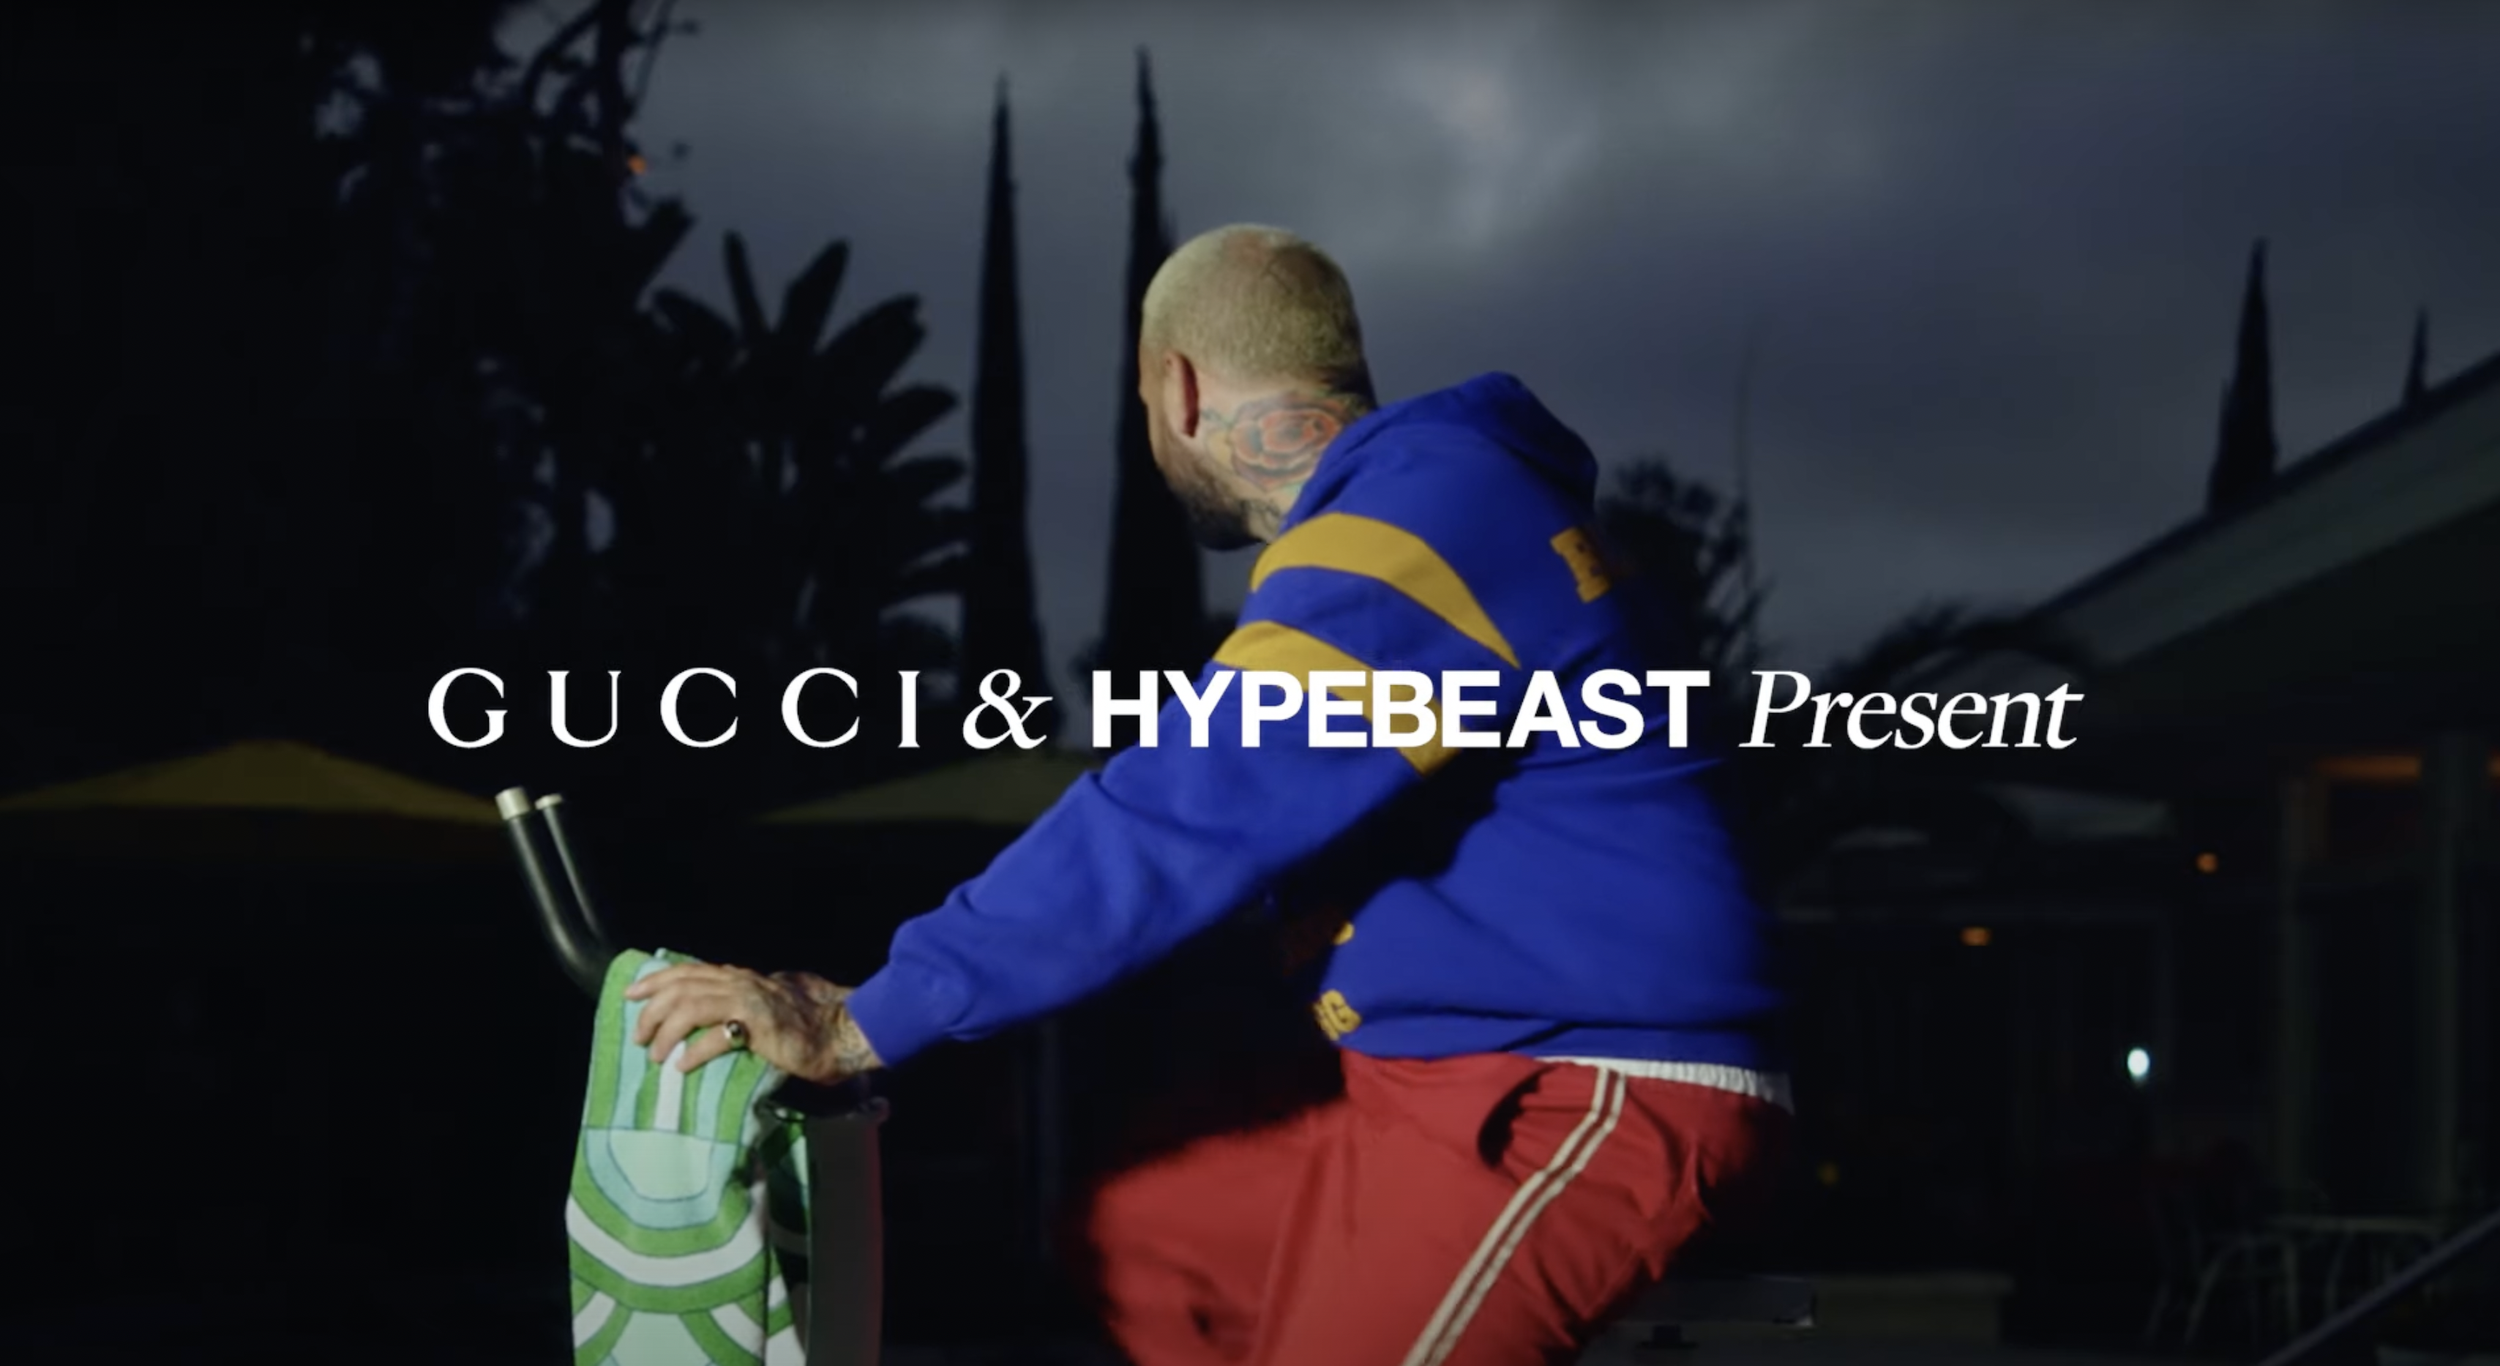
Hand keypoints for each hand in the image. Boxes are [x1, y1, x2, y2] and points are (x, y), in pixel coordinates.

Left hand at [623, 962, 883, 1083]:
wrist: (845, 1031)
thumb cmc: (811, 1022)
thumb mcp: (770, 1002)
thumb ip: (744, 1002)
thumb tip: (719, 1015)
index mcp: (742, 977)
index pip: (690, 971)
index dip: (657, 980)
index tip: (633, 994)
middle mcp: (742, 983)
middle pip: (682, 987)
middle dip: (652, 1010)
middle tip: (638, 1036)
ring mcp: (751, 1002)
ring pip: (691, 1007)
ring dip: (666, 1031)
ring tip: (656, 1054)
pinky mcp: (760, 1028)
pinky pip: (716, 1037)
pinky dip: (693, 1051)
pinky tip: (682, 1066)